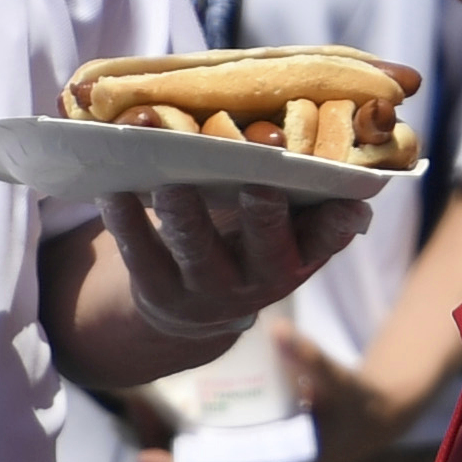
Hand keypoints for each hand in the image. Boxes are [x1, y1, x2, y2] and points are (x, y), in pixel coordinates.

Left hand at [97, 183, 366, 349]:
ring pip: (198, 252)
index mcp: (299, 255)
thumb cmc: (250, 244)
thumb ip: (306, 198)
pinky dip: (125, 220)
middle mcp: (260, 278)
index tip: (349, 202)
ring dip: (187, 217)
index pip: (327, 240)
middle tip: (258, 183)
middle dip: (263, 218)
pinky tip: (112, 190)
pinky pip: (140, 253)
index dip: (339, 225)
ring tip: (172, 184)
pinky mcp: (158, 290)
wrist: (197, 311)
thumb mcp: (285, 232)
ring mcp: (208, 289)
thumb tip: (337, 151)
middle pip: (265, 248)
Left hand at [132, 321, 414, 461]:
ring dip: (162, 443)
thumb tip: (277, 331)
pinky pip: (199, 457)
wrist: (372, 420)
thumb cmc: (354, 405)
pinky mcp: (244, 454)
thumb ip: (310, 359)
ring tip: (142, 402)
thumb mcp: (338, 384)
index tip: (143, 456)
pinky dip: (176, 439)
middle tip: (136, 405)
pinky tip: (165, 404)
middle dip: (156, 450)